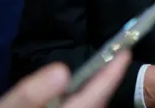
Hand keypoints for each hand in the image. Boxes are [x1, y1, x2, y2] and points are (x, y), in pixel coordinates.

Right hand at [0, 50, 130, 107]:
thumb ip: (29, 94)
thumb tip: (61, 70)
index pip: (96, 95)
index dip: (112, 74)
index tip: (125, 52)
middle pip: (93, 104)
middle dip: (104, 84)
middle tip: (114, 59)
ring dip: (91, 94)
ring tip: (97, 72)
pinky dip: (78, 100)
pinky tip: (69, 94)